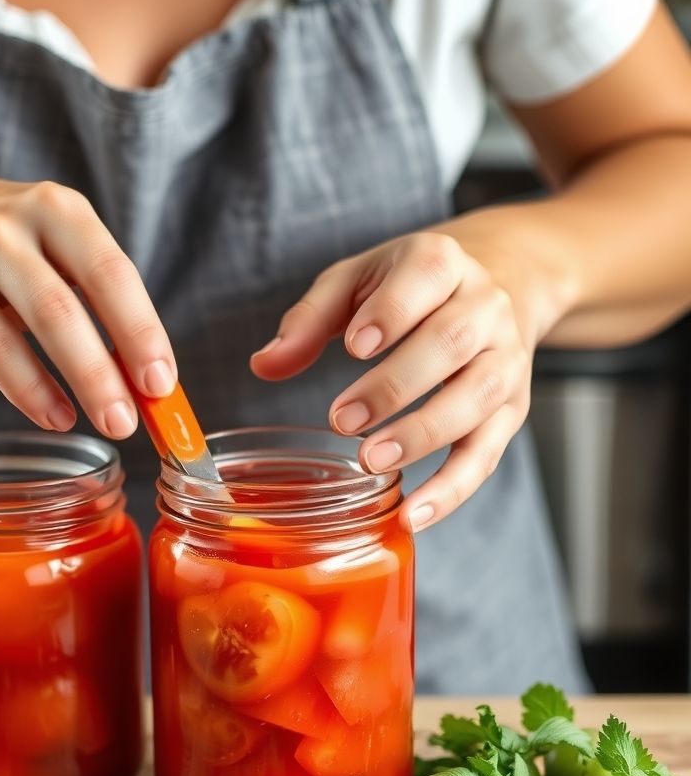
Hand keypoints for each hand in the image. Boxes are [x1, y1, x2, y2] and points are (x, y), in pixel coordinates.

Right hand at [0, 153, 176, 437]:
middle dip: (119, 360)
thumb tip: (142, 379)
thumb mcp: (41, 250)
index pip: (117, 273)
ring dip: (84, 377)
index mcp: (62, 212)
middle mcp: (23, 221)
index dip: (146, 330)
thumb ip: (87, 301)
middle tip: (143, 414)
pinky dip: (28, 386)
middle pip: (82, 297)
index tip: (165, 384)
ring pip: (43, 318)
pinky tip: (54, 415)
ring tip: (111, 423)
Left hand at [251, 231, 541, 531]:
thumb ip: (309, 320)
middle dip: (396, 384)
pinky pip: (488, 452)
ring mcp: (504, 360)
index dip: (392, 313)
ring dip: (425, 434)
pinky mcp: (511, 410)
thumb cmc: (408, 289)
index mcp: (442, 261)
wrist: (500, 286)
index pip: (427, 276)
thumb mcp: (354, 283)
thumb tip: (264, 364)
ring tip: (373, 463)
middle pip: (451, 342)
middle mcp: (485, 307)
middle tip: (342, 421)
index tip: (353, 347)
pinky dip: (453, 488)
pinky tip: (415, 514)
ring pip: (478, 397)